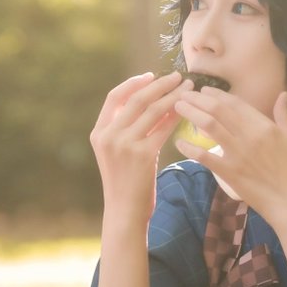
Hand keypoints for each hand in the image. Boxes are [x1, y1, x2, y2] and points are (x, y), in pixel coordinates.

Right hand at [90, 72, 189, 227]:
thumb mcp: (115, 152)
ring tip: (188, 88)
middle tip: (178, 76)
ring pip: (152, 111)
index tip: (151, 75)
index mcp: (98, 132)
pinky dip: (176, 116)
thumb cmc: (123, 181)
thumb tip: (151, 101)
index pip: (114, 97)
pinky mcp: (142, 155)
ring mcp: (124, 145)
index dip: (133, 83)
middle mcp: (108, 136)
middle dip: (160, 84)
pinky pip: (163, 128)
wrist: (124, 211)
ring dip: (173, 96)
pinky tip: (187, 110)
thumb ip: (124, 128)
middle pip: (136, 99)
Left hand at [173, 89, 286, 228]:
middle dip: (198, 99)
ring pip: (209, 126)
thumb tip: (282, 94)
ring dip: (192, 113)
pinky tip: (179, 142)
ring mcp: (236, 153)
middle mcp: (248, 135)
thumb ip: (284, 115)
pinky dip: (190, 148)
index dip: (217, 94)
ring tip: (177, 107)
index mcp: (264, 126)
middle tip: (184, 95)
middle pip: (218, 110)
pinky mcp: (228, 171)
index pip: (235, 103)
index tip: (204, 90)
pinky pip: (204, 157)